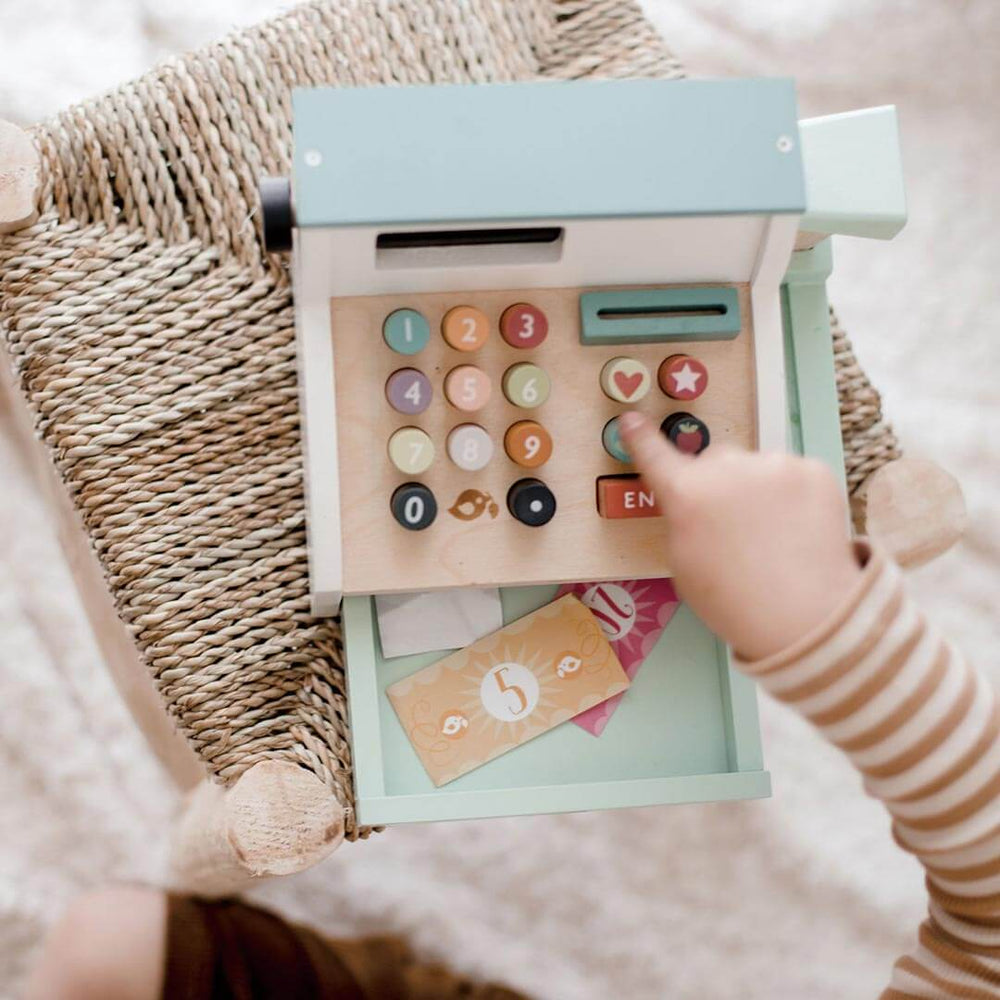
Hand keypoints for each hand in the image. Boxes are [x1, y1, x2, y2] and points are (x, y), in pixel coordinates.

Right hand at [618, 412, 862, 659]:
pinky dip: (795, 495)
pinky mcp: (814, 470)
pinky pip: (794, 474)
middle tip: (734, 524)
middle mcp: (726, 468)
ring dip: (760, 488)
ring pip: (758, 467)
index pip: (655, 455)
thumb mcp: (683, 563)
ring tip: (774, 534)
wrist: (805, 617)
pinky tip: (799, 529)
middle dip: (719, 481)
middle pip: (716, 460)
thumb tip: (695, 503)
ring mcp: (774, 464)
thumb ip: (683, 520)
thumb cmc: (732, 601)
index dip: (641, 437)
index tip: (632, 418)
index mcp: (686, 494)